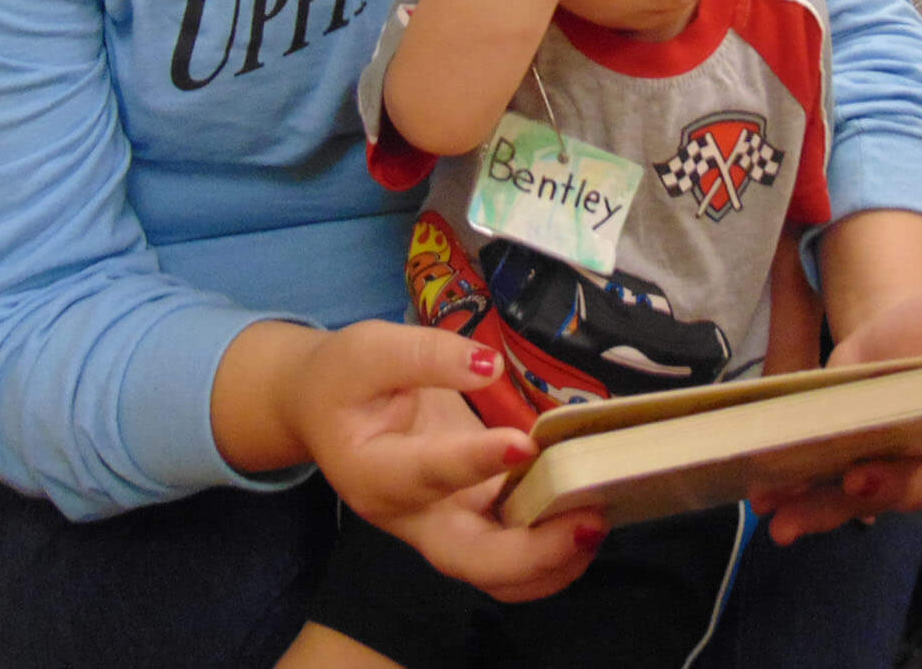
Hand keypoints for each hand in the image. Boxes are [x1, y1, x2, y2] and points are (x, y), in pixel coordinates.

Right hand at [288, 320, 606, 601]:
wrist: (324, 410)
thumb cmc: (344, 379)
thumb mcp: (369, 349)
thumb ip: (427, 355)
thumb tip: (488, 365)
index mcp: (374, 474)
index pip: (429, 474)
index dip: (475, 462)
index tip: (524, 443)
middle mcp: (410, 517)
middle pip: (469, 559)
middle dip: (532, 553)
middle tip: (588, 520)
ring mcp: (442, 525)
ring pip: (497, 572)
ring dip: (552, 560)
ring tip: (598, 522)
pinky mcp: (470, 518)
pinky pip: (512, 554)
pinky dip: (552, 548)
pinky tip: (588, 512)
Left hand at [747, 275, 921, 544]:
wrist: (899, 336)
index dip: (904, 479)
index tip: (864, 475)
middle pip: (896, 493)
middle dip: (857, 499)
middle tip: (817, 494)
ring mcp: (888, 471)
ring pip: (857, 501)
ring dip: (818, 512)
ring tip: (778, 520)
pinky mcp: (851, 468)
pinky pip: (827, 492)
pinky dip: (796, 498)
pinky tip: (765, 499)